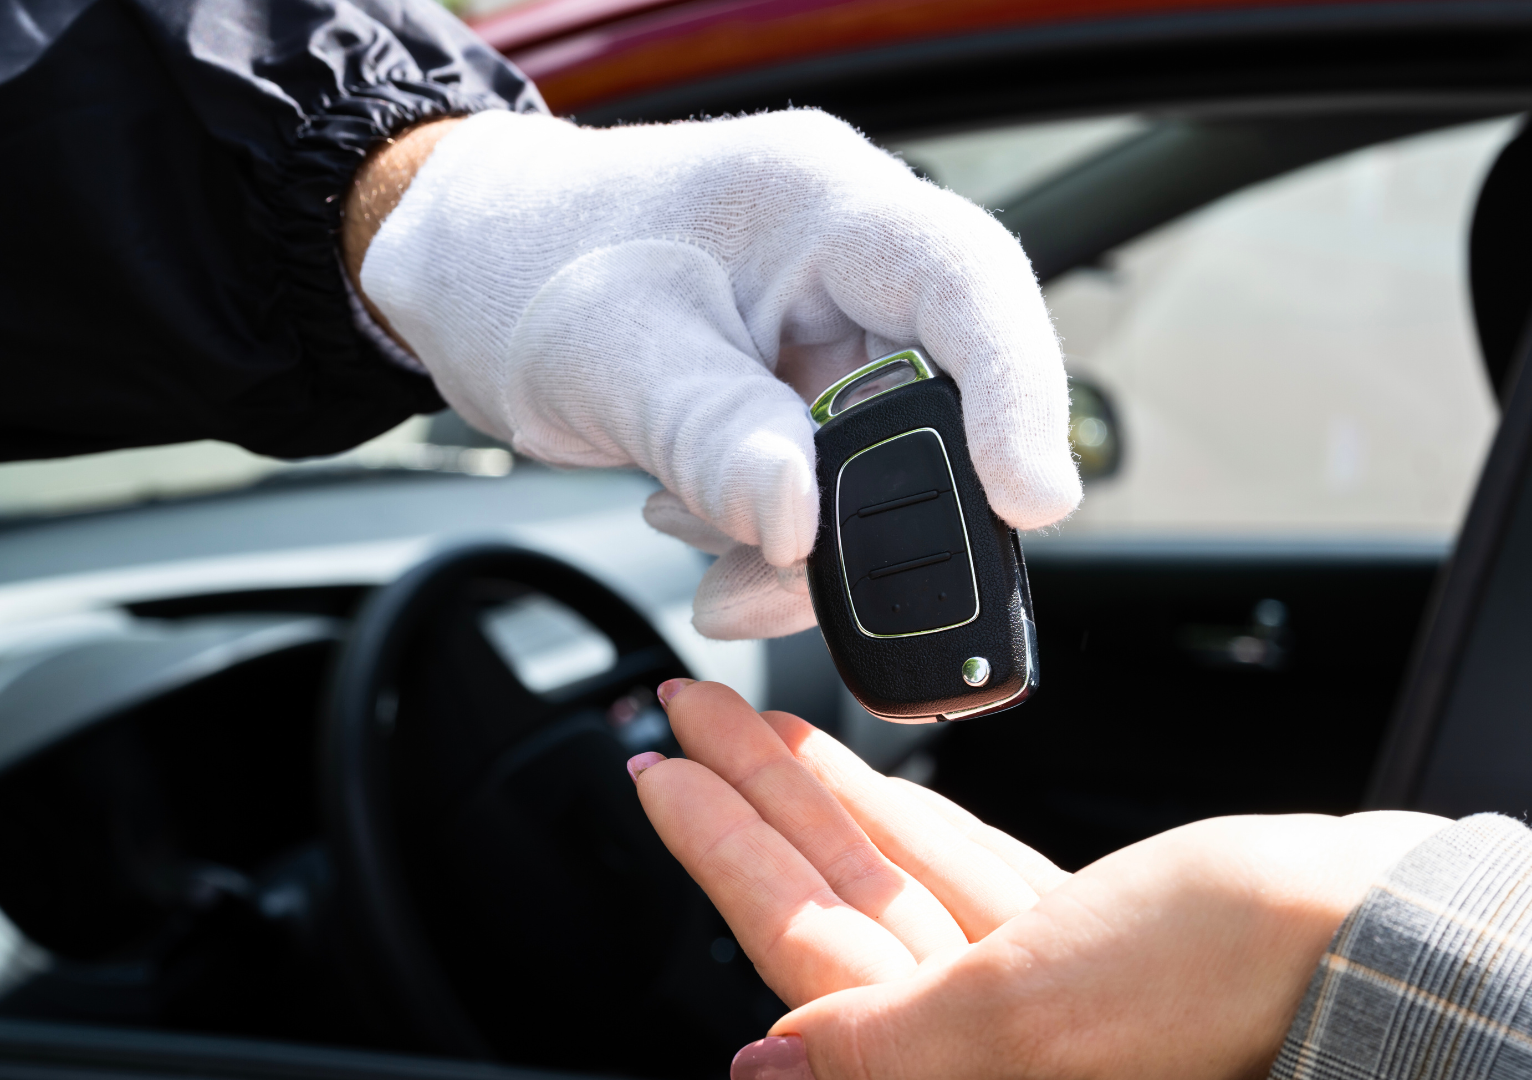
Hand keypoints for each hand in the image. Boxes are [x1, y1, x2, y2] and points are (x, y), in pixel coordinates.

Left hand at [343, 110, 1081, 639]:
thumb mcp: (606, 355)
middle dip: (891, 509)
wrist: (463, 274)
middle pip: (947, 396)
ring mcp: (835, 334)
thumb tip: (802, 524)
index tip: (1028, 499)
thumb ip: (711, 436)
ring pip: (894, 468)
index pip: (965, 282)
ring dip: (820, 544)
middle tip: (812, 576)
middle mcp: (851, 265)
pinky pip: (840, 489)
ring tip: (717, 561)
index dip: (1017, 390)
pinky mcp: (809, 395)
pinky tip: (709, 536)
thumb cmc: (521, 264)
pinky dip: (784, 542)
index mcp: (822, 204)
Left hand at [630, 679, 1448, 1079]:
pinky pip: (964, 871)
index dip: (721, 857)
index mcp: (969, 1064)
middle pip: (832, 904)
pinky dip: (907, 820)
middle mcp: (990, 1039)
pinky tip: (857, 786)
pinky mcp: (1091, 943)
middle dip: (751, 811)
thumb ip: (887, 1044)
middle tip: (676, 725)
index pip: (799, 952)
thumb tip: (761, 1073)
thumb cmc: (1239, 983)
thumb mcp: (1032, 1012)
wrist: (1391, 942)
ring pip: (894, 877)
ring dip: (816, 798)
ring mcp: (1041, 990)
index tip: (658, 777)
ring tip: (744, 725)